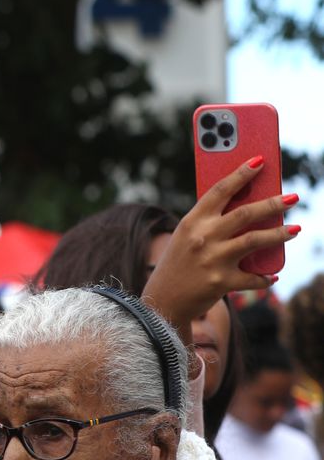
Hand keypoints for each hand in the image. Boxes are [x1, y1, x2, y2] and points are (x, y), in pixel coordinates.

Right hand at [143, 157, 296, 337]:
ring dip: (279, 234)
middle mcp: (202, 237)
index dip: (242, 174)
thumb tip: (251, 209)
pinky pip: (253, 277)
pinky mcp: (222, 282)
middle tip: (292, 197)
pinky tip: (273, 274)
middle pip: (245, 213)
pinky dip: (266, 277)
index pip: (220, 190)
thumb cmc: (179, 262)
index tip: (260, 160)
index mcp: (192, 221)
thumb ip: (211, 222)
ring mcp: (213, 259)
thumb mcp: (187, 236)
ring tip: (295, 229)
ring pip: (255, 240)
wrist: (163, 299)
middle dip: (273, 203)